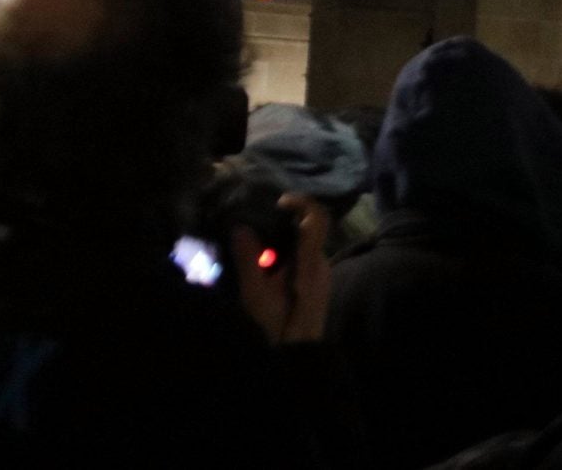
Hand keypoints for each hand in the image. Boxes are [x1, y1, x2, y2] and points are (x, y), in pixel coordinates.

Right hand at [232, 194, 329, 344]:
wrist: (296, 359)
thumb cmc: (277, 329)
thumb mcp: (256, 296)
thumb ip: (249, 261)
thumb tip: (240, 227)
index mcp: (311, 264)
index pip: (318, 220)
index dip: (302, 203)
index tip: (279, 202)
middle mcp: (321, 264)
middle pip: (309, 229)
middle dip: (284, 222)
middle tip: (256, 223)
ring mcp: (320, 274)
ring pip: (304, 244)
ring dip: (282, 239)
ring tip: (255, 242)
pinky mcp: (315, 283)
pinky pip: (302, 257)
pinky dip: (285, 252)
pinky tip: (264, 262)